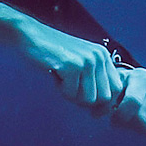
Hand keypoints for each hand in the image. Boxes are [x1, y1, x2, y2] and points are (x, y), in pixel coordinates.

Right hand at [0, 2, 122, 110]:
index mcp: (103, 56)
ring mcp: (86, 60)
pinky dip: (60, 90)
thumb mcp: (79, 62)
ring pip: (88, 99)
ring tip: (61, 79)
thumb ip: (94, 79)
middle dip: (85, 100)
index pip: (116, 88)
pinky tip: (55, 74)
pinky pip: (71, 94)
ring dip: (72, 95)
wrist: (29, 35)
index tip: (91, 109)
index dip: (104, 103)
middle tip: (69, 88)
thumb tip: (103, 110)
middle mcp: (98, 57)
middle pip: (103, 98)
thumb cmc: (52, 53)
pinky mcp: (72, 66)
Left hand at [108, 67, 145, 136]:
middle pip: (141, 118)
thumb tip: (96, 114)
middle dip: (126, 123)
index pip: (133, 102)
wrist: (133, 86)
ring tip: (127, 120)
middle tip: (117, 120)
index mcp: (142, 77)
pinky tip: (137, 124)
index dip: (119, 115)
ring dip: (134, 128)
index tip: (111, 117)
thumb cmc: (117, 89)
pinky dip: (144, 133)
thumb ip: (102, 100)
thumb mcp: (109, 90)